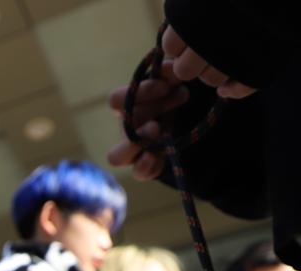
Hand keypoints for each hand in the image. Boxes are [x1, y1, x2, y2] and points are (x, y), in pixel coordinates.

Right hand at [106, 26, 255, 180]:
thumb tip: (172, 67)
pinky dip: (149, 165)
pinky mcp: (145, 166)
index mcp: (126, 106)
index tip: (166, 86)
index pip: (116, 100)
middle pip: (124, 125)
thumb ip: (169, 71)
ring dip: (135, 144)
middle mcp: (125, 128)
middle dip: (152, 111)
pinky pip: (138, 173)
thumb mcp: (172, 80)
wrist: (184, 120)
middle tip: (179, 98)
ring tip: (157, 130)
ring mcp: (132, 150)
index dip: (140, 92)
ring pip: (116, 157)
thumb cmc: (170, 97)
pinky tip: (163, 152)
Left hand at [158, 26, 256, 98]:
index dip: (179, 43)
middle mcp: (205, 44)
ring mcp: (230, 59)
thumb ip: (188, 10)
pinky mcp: (256, 66)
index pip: (170, 47)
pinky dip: (232, 90)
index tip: (188, 35)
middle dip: (191, 63)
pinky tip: (226, 88)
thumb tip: (174, 42)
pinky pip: (238, 90)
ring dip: (213, 72)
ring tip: (225, 53)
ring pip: (211, 80)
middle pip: (184, 71)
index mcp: (188, 22)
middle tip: (203, 50)